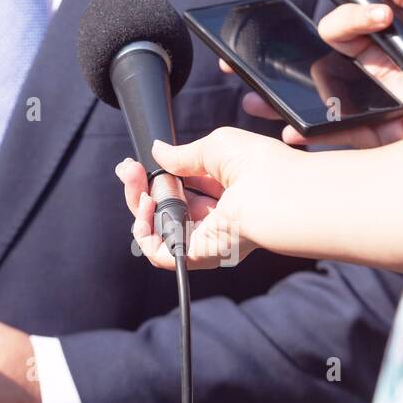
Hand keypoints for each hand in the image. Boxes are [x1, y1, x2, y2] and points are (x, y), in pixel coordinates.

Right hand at [114, 128, 305, 269]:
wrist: (275, 191)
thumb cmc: (257, 165)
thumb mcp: (214, 147)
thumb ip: (182, 154)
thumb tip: (157, 151)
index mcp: (222, 194)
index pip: (180, 190)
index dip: (155, 178)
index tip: (137, 162)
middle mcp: (213, 218)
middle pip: (164, 210)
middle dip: (139, 188)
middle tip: (127, 169)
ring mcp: (205, 238)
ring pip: (157, 231)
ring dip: (137, 204)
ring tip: (135, 182)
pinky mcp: (198, 255)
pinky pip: (160, 253)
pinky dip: (144, 230)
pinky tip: (145, 205)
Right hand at [223, 0, 402, 149]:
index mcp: (402, 51)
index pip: (354, 33)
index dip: (349, 20)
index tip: (377, 18)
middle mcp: (387, 85)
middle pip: (327, 69)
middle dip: (289, 61)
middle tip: (257, 54)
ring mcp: (382, 118)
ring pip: (323, 106)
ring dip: (285, 100)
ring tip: (254, 94)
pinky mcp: (383, 148)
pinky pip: (338, 142)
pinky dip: (309, 137)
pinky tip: (288, 130)